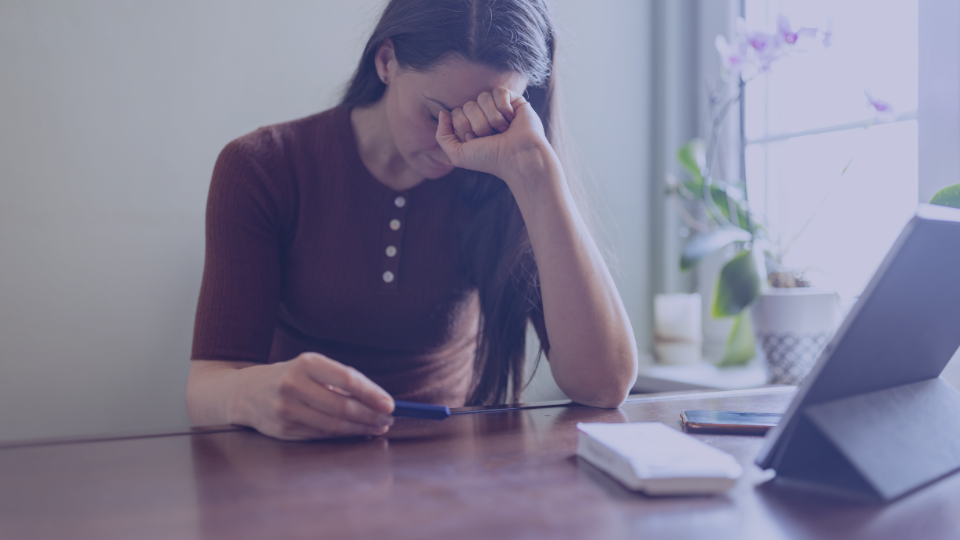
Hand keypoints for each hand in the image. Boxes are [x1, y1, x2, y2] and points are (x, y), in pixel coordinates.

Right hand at [230, 352, 395, 439]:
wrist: (244, 393)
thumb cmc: (289, 377)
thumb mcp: (310, 367)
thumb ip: (339, 381)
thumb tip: (378, 400)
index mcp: (304, 363)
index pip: (346, 379)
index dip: (371, 393)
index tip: (389, 404)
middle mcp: (293, 385)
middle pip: (342, 406)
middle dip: (370, 415)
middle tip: (388, 419)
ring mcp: (286, 409)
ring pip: (333, 425)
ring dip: (360, 428)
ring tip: (377, 427)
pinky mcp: (283, 430)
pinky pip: (321, 435)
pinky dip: (343, 436)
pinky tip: (356, 432)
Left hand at [436, 87, 552, 182]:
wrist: (517, 158)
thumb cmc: (490, 159)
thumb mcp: (458, 155)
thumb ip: (442, 136)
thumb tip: (443, 112)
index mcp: (470, 126)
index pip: (455, 113)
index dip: (463, 127)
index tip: (476, 141)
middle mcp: (484, 116)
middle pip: (468, 105)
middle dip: (478, 124)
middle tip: (491, 137)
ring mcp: (499, 107)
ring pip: (483, 97)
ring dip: (492, 118)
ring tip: (503, 130)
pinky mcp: (514, 100)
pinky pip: (498, 91)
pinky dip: (503, 107)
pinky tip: (511, 119)